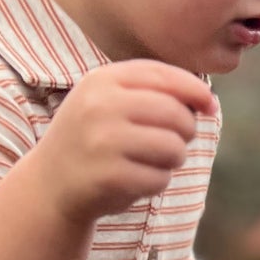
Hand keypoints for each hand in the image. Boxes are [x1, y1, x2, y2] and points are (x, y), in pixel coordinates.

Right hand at [34, 61, 215, 221]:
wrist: (50, 183)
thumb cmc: (94, 138)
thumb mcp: (110, 100)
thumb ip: (153, 91)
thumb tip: (207, 100)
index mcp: (102, 80)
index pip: (164, 76)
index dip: (195, 90)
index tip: (209, 105)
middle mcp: (100, 106)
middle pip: (175, 113)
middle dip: (187, 130)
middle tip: (174, 141)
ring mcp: (102, 142)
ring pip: (173, 147)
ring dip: (174, 158)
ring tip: (154, 160)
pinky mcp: (108, 177)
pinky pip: (160, 178)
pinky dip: (157, 182)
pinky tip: (137, 180)